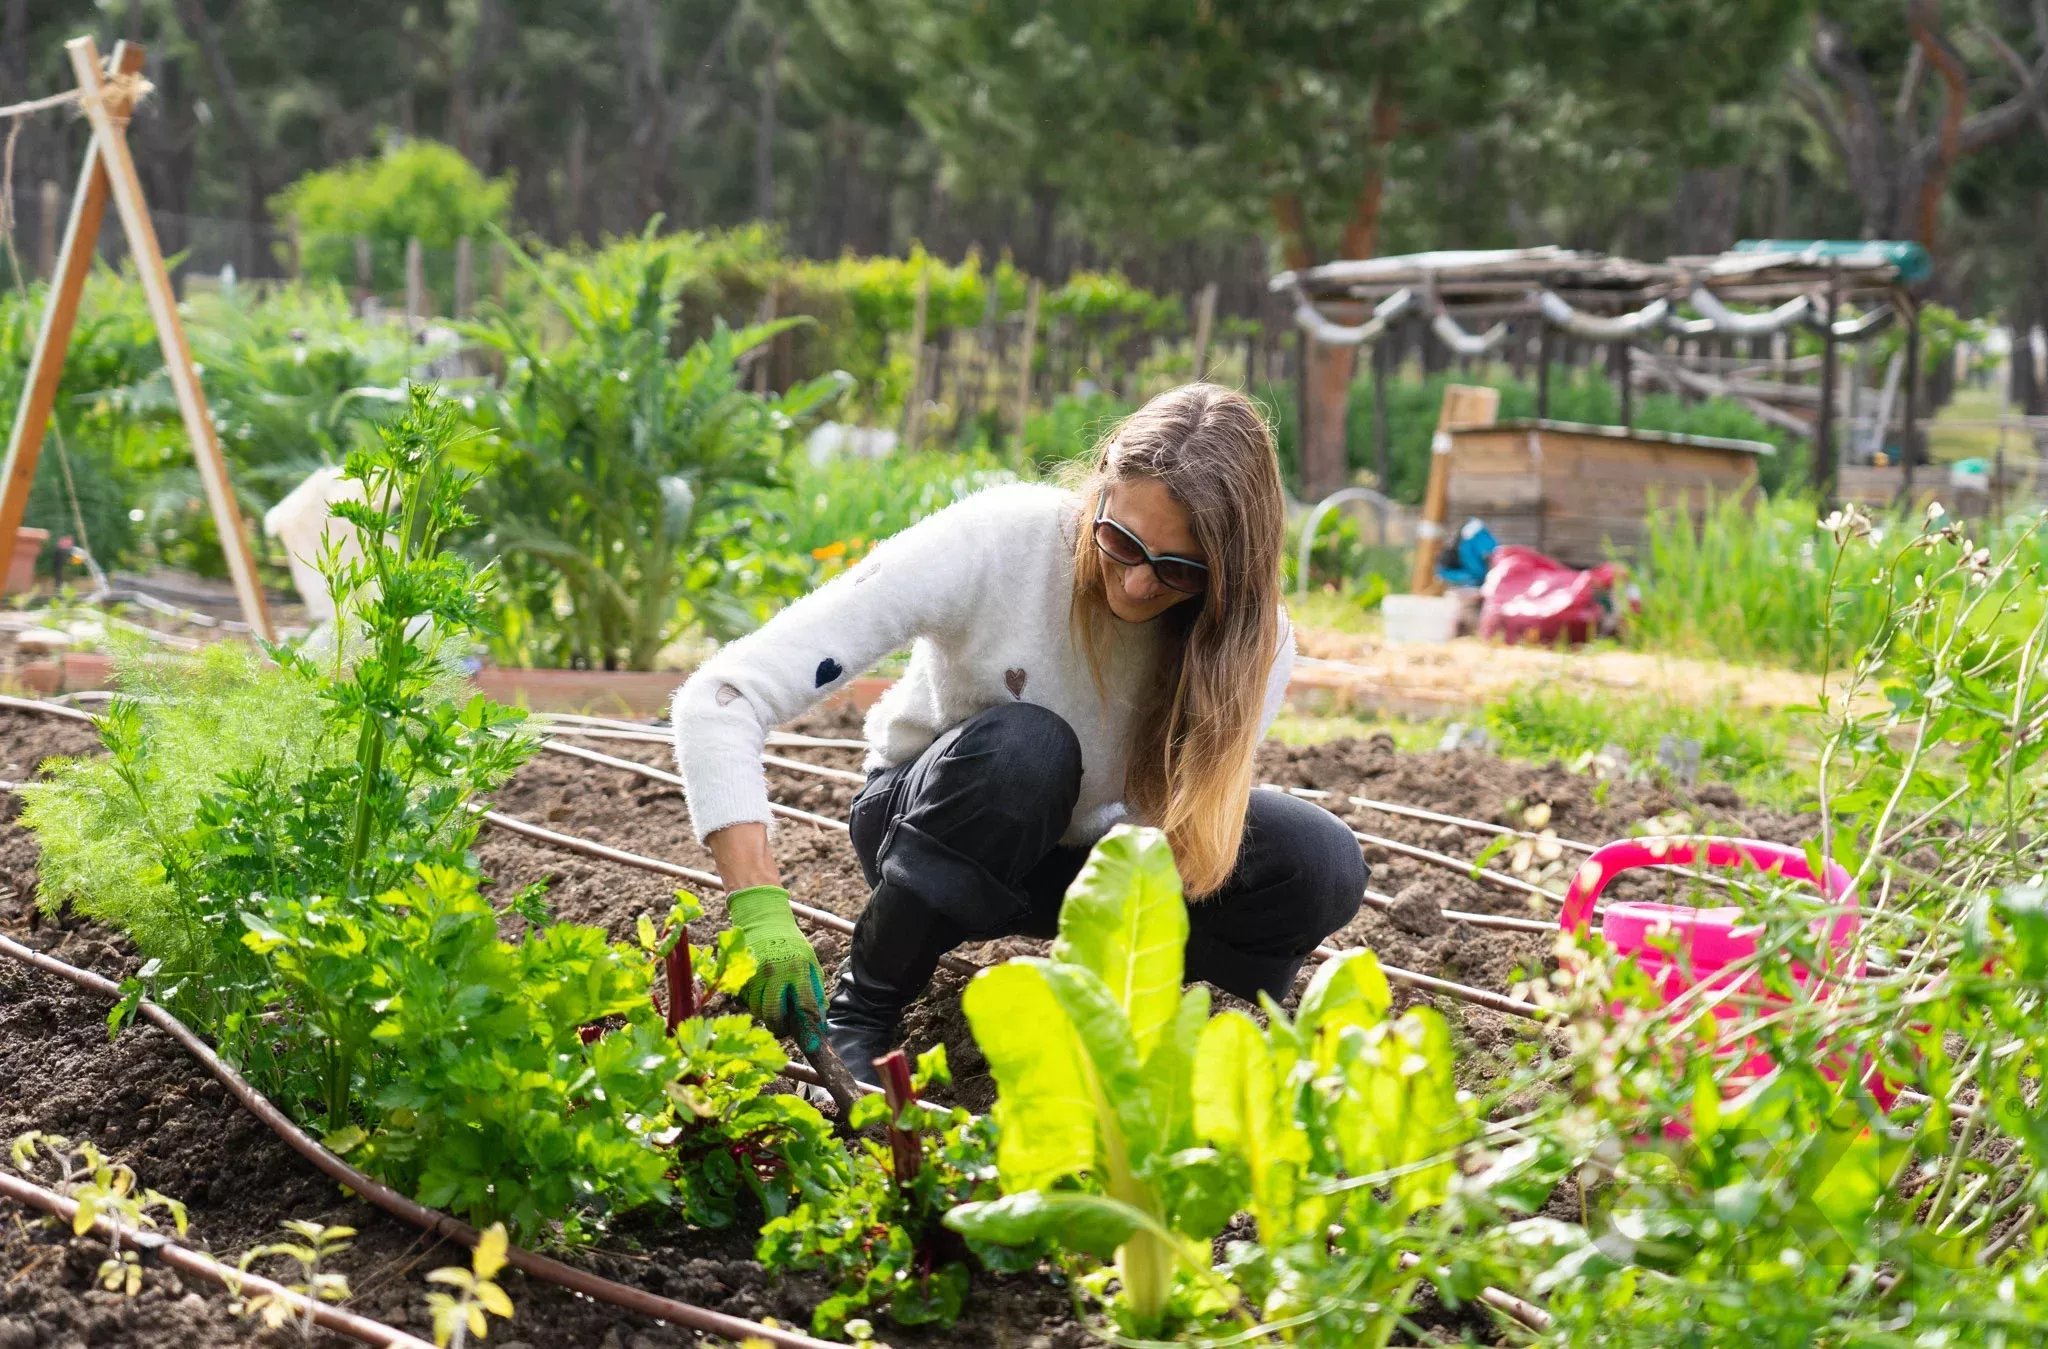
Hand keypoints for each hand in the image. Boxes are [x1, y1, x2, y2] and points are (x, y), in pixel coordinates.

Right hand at [725, 885, 826, 1052]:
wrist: (764, 920)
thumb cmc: (791, 944)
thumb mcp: (810, 962)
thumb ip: (815, 990)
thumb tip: (819, 1020)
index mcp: (797, 969)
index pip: (804, 1007)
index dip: (808, 1027)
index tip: (811, 1040)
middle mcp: (775, 973)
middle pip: (775, 1015)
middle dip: (781, 1027)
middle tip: (785, 1027)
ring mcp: (755, 975)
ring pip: (758, 1011)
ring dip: (767, 1016)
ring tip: (774, 1007)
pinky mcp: (741, 976)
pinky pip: (746, 1002)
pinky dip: (754, 1005)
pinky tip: (761, 995)